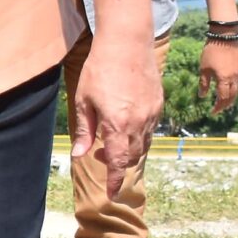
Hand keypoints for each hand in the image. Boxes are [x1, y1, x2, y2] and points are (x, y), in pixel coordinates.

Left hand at [72, 34, 159, 174]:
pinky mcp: (159, 104)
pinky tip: (127, 128)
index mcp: (117, 125)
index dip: (114, 181)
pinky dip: (140, 137)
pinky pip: (152, 130)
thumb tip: (79, 155)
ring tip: (113, 144)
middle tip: (102, 159)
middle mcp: (139, 122)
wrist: (127, 43)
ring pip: (144, 144)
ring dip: (130, 151)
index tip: (112, 195)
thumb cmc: (100, 69)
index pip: (117, 162)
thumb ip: (83, 130)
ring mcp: (152, 113)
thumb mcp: (83, 101)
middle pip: (132, 157)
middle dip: (118, 165)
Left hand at [198, 35, 237, 114]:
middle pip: (232, 97)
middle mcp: (234, 78)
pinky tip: (229, 87)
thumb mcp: (204, 69)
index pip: (223, 99)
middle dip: (225, 105)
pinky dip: (235, 88)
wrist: (225, 37)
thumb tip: (202, 96)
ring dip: (231, 97)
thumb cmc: (211, 52)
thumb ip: (203, 84)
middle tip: (219, 109)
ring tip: (224, 101)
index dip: (218, 107)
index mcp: (224, 80)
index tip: (212, 112)